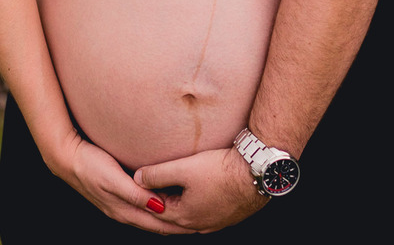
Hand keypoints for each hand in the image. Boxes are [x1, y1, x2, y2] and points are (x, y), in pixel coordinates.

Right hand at [54, 132, 196, 234]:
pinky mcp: (115, 196)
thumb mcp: (113, 179)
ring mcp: (117, 205)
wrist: (66, 158)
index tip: (197, 224)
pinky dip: (154, 211)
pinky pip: (140, 209)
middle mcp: (122, 212)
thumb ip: (135, 195)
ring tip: (184, 219)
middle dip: (175, 227)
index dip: (177, 226)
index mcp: (123, 210)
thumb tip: (159, 208)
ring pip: (148, 219)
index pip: (157, 224)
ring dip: (166, 221)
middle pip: (154, 225)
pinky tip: (161, 204)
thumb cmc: (89, 165)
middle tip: (198, 224)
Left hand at [133, 147, 267, 233]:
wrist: (256, 173)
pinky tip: (195, 194)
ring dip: (178, 205)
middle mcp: (200, 224)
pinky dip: (194, 205)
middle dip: (159, 204)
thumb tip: (137, 179)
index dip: (145, 196)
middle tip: (149, 191)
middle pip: (172, 216)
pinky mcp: (228, 215)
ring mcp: (216, 222)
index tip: (137, 185)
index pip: (156, 209)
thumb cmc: (220, 171)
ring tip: (170, 191)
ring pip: (189, 216)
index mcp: (185, 216)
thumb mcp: (183, 168)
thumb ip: (157, 174)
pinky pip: (204, 213)